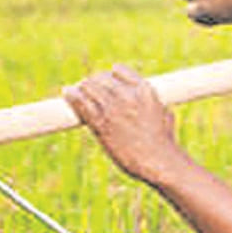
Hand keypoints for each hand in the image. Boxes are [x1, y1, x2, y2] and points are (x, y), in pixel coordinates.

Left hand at [62, 65, 190, 184]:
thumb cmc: (164, 142)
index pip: (118, 71)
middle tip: (86, 88)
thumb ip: (152, 102)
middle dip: (93, 82)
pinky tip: (67, 93)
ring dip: (81, 88)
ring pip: (89, 88)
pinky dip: (72, 96)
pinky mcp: (101, 124)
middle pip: (101, 78)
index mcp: (144, 90)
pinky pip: (82, 104)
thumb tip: (150, 102)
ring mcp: (113, 109)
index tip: (104, 81)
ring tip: (74, 91)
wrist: (158, 162)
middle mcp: (127, 95)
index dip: (109, 75)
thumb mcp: (164, 113)